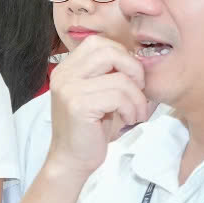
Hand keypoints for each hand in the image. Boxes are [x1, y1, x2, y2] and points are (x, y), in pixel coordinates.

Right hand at [46, 36, 150, 178]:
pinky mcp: (78, 105)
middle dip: (134, 70)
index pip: (98, 43)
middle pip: (109, 52)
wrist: (72, 159)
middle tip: (139, 91)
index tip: (130, 78)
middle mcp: (63, 75)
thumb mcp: (100, 94)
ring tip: (136, 112)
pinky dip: (131, 109)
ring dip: (137, 97)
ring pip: (120, 78)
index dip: (122, 55)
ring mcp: (68, 89)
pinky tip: (128, 120)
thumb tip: (140, 57)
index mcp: (66, 69)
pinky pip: (118, 97)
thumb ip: (110, 73)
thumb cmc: (91, 128)